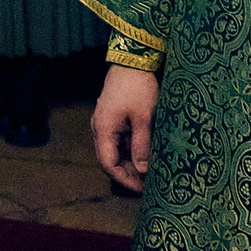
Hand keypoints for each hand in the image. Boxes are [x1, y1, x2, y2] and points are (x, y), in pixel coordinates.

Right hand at [93, 64, 157, 190]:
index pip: (108, 163)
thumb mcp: (144, 117)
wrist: (133, 60)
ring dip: (130, 163)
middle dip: (127, 173)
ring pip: (115, 150)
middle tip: (148, 185)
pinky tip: (146, 155)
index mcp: (103, 128)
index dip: (124, 179)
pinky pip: (119, 140)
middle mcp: (100, 127)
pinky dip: (131, 150)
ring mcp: (106, 122)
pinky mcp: (114, 117)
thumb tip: (143, 170)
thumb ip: (142, 145)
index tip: (142, 189)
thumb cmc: (137, 87)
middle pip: (109, 159)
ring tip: (150, 172)